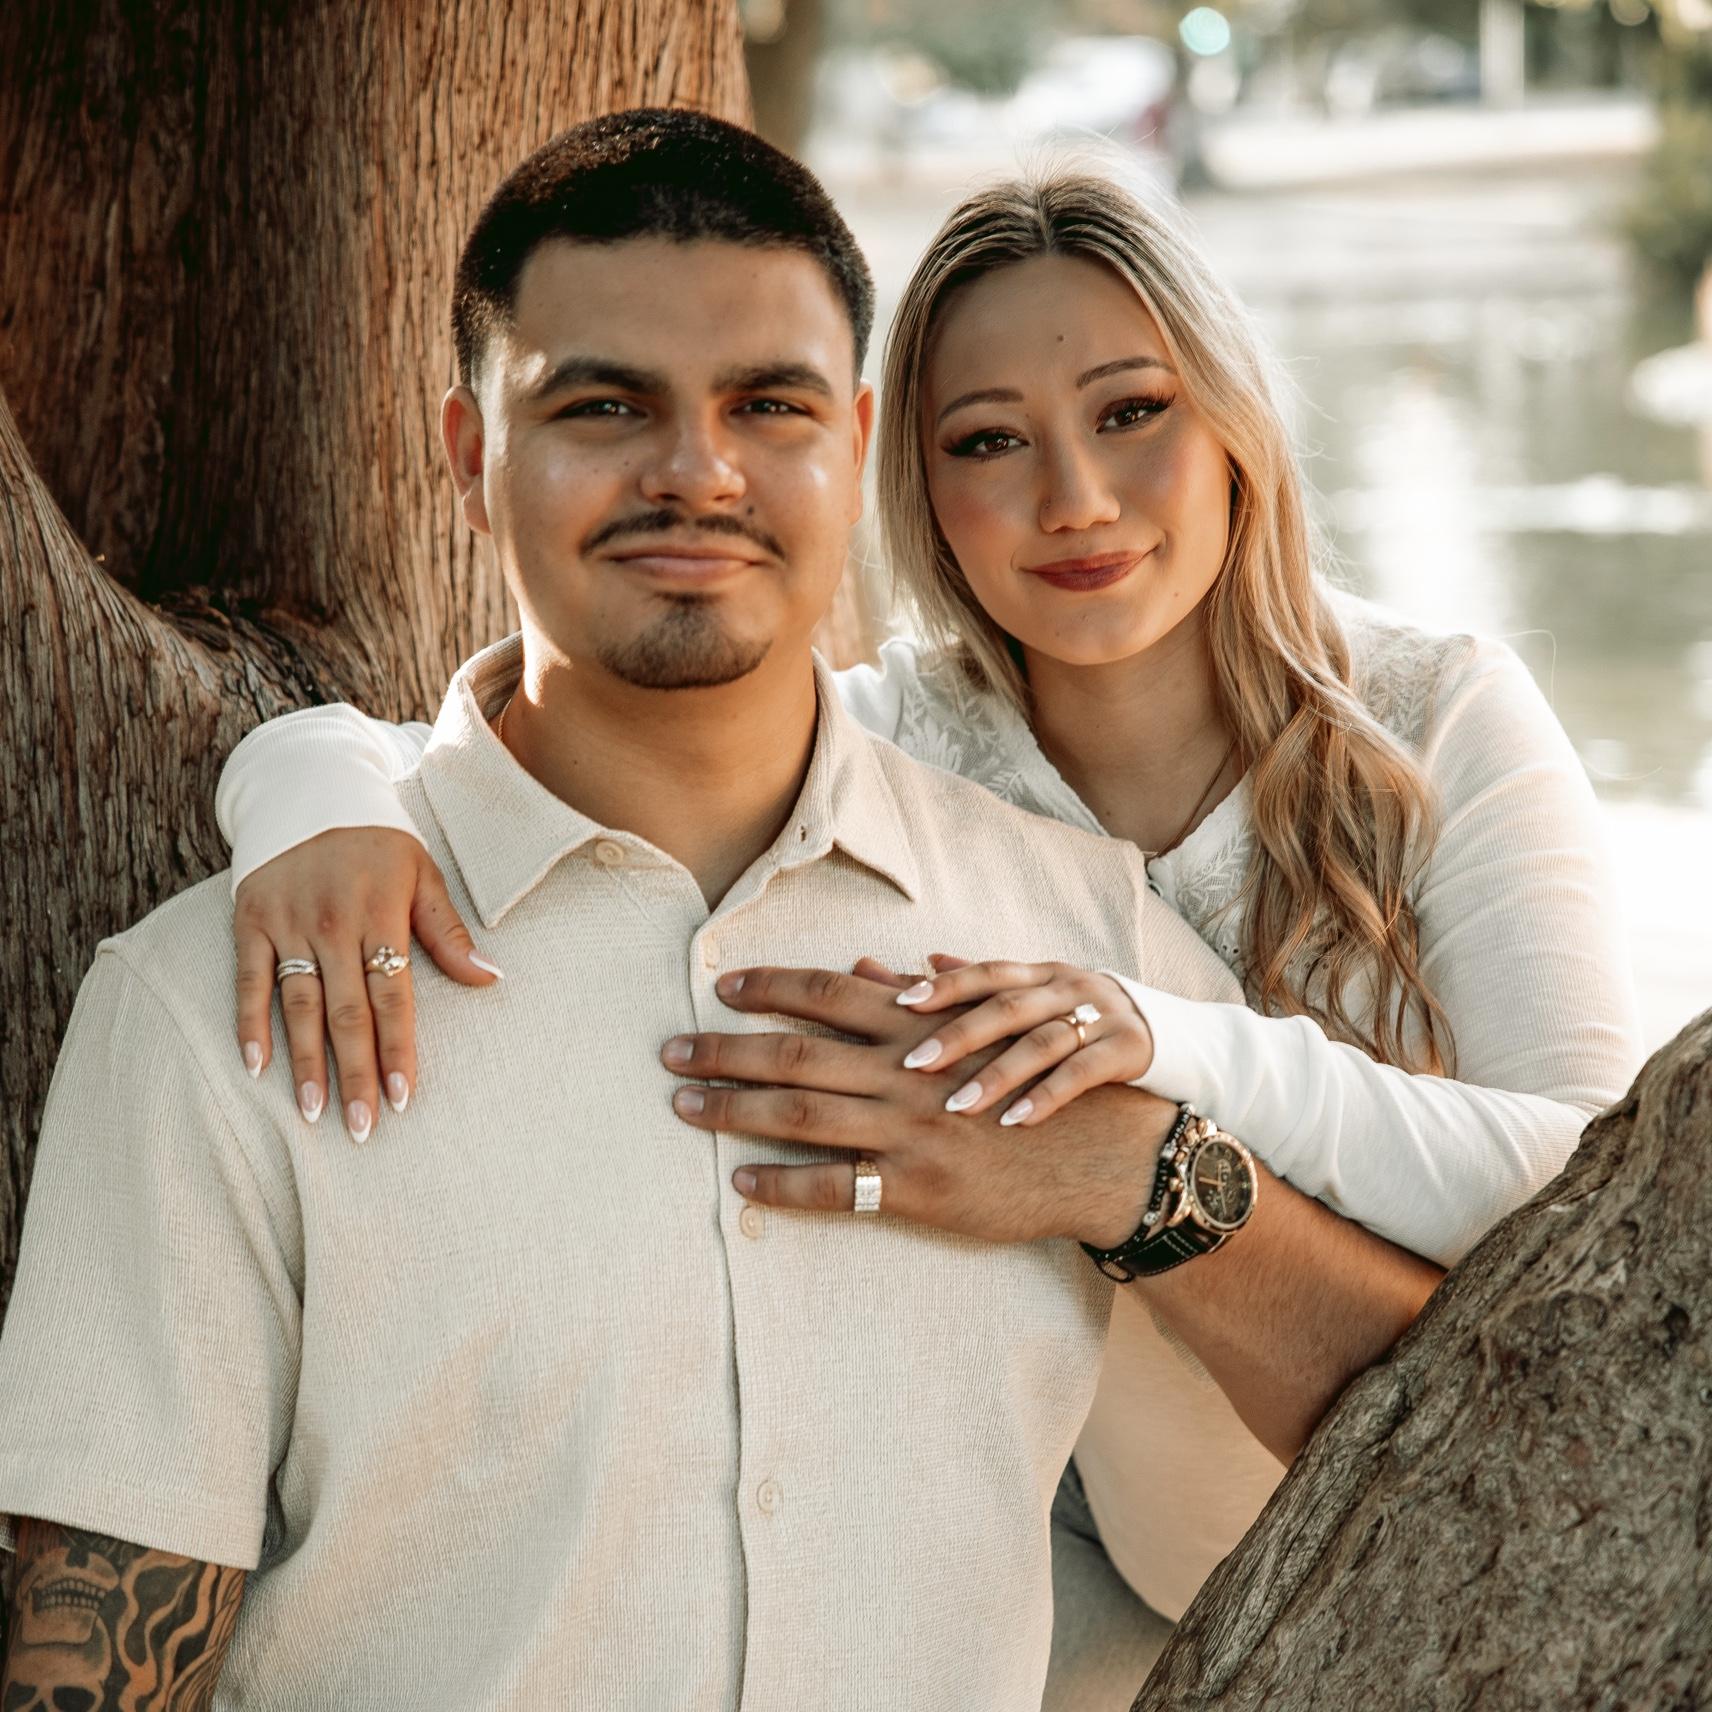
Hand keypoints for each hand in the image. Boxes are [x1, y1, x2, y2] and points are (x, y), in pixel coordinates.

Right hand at [233, 828, 501, 1139]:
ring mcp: (288, 923)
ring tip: (313, 1113)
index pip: (393, 996)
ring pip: (298, 1005)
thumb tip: (491, 979)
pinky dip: (249, 1023)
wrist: (310, 789)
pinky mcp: (251, 920)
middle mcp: (333, 923)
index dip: (397, 1049)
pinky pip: (249, 980)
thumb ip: (449, 931)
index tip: (402, 1099)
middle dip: (355, 1074)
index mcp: (382, 914)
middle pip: (346, 1012)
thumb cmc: (380, 842)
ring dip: (305, 1062)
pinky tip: (255, 1067)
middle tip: (360, 1128)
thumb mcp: (424, 874)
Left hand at [661, 965, 1177, 1248]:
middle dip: (724, 1049)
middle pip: (795, 1051)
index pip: (825, 994)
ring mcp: (907, 1130)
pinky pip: (834, 1186)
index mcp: (916, 1028)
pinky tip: (741, 1182)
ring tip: (683, 1106)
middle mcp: (903, 1072)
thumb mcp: (979, 1030)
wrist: (1095, 1155)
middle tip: (668, 1050)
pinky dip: (783, 1183)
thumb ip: (914, 1002)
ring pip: (801, 1113)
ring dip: (733, 1109)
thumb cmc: (1031, 1085)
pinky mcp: (917, 1187)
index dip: (768, 987)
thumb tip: (862, 971)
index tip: (717, 988)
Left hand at [886, 957, 1154, 1127]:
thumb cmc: (1081, 1020)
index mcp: (1039, 973)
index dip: (945, 985)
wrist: (1168, 1037)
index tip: (901, 1004)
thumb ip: (978, 986)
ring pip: (1042, 1042)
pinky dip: (1047, 1096)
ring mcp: (1101, 1016)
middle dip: (958, 1035)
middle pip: (1008, 1006)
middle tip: (913, 1065)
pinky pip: (1082, 1073)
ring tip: (958, 1106)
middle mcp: (1068, 987)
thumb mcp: (1036, 998)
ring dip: (997, 1075)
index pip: (987, 972)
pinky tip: (1016, 1121)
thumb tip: (916, 961)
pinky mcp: (1127, 1049)